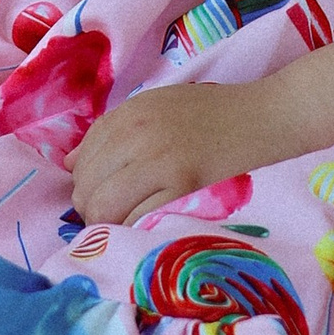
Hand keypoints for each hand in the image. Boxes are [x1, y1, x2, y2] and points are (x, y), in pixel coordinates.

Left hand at [69, 90, 265, 227]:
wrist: (263, 115)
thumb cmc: (213, 112)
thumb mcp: (156, 107)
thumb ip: (112, 132)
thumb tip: (70, 164)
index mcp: (129, 113)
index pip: (81, 159)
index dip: (85, 183)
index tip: (102, 193)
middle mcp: (137, 134)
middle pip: (86, 186)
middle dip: (90, 207)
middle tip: (112, 213)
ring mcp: (159, 160)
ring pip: (103, 206)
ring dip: (106, 222)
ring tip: (124, 222)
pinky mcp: (183, 185)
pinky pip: (135, 218)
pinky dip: (132, 227)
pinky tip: (145, 224)